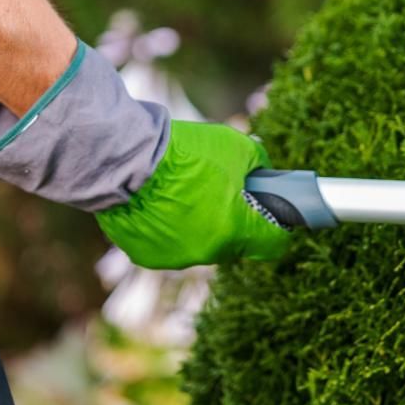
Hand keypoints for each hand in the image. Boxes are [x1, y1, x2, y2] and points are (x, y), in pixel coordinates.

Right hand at [97, 121, 290, 269]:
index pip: (273, 244)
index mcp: (235, 230)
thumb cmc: (184, 152)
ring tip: (182, 193)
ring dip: (199, 225)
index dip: (277, 227)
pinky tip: (158, 203)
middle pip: (234, 243)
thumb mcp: (235, 146)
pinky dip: (168, 228)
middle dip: (233, 220)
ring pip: (200, 245)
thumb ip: (257, 164)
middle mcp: (208, 252)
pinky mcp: (147, 256)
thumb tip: (262, 174)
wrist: (126, 157)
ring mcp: (176, 258)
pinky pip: (168, 245)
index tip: (272, 215)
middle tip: (221, 191)